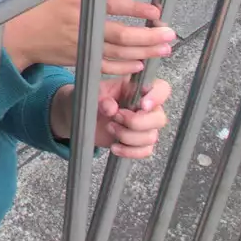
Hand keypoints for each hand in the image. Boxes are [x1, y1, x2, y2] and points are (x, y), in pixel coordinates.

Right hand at [3, 0, 174, 74]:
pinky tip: (139, 63)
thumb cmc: (36, 6)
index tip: (156, 11)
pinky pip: (106, 67)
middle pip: (122, 35)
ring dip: (144, 51)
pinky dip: (124, 67)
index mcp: (76, 2)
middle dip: (149, 36)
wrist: (17, 34)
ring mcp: (81, 45)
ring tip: (163, 48)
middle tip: (169, 34)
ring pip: (119, 53)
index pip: (113, 6)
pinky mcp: (78, 60)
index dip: (137, 9)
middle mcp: (81, 25)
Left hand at [50, 78, 171, 157]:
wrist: (78, 116)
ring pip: (151, 137)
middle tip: (115, 117)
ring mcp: (144, 126)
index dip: (157, 97)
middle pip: (159, 118)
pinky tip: (114, 147)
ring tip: (110, 128)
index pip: (162, 88)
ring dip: (128, 136)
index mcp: (137, 88)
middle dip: (136, 122)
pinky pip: (145, 151)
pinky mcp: (138, 142)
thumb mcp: (91, 93)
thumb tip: (111, 107)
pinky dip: (129, 151)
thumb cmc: (88, 98)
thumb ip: (101, 97)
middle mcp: (146, 107)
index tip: (142, 105)